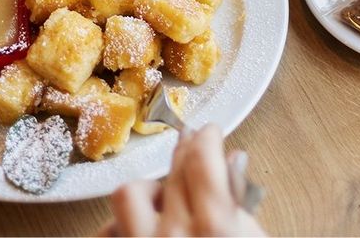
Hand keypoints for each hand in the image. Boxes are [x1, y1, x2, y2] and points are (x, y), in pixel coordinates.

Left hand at [100, 126, 264, 237]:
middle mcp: (174, 235)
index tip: (209, 133)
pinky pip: (107, 230)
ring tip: (164, 200)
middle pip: (172, 170)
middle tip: (190, 148)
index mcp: (216, 225)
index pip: (203, 157)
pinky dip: (118, 224)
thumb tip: (231, 160)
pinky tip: (135, 226)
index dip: (206, 138)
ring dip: (148, 190)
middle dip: (184, 154)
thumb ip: (240, 202)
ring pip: (129, 194)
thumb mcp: (252, 237)